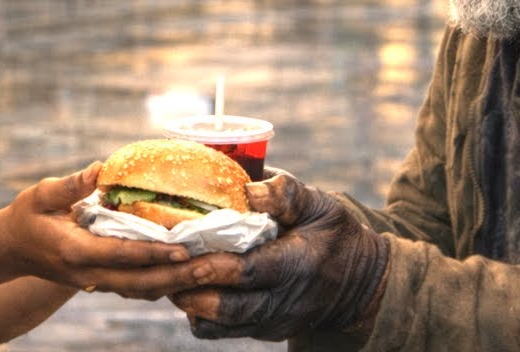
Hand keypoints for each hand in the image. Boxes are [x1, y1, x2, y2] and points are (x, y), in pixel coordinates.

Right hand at [0, 162, 201, 299]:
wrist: (10, 249)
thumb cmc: (26, 216)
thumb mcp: (41, 194)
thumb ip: (71, 185)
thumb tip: (100, 168)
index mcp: (75, 250)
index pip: (121, 255)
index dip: (153, 253)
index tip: (182, 249)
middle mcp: (88, 273)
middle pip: (139, 282)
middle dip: (176, 276)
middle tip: (210, 266)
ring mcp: (95, 282)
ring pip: (140, 290)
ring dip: (174, 283)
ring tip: (207, 272)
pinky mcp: (100, 282)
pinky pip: (136, 288)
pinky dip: (161, 284)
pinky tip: (185, 276)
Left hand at [171, 174, 388, 340]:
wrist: (358, 287)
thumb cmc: (336, 236)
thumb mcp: (321, 206)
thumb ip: (286, 194)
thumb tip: (247, 187)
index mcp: (298, 266)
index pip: (249, 272)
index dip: (214, 265)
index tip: (182, 247)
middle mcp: (282, 301)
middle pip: (227, 306)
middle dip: (189, 287)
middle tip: (160, 262)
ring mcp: (270, 321)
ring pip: (219, 324)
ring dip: (188, 299)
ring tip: (166, 271)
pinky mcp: (261, 330)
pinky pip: (221, 331)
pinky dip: (198, 312)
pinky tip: (186, 286)